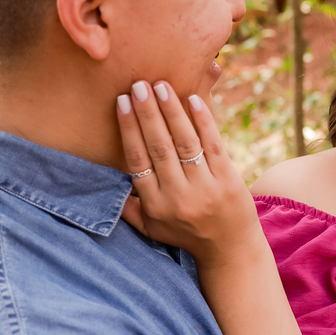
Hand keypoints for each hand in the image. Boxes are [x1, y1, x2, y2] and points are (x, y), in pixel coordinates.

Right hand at [117, 81, 264, 267]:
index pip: (137, 161)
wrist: (230, 249)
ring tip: (161, 85)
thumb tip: (105, 183)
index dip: (129, 130)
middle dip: (147, 113)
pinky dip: (203, 121)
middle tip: (138, 85)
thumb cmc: (185, 233)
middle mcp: (179, 196)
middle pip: (159, 147)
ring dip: (172, 111)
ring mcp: (205, 188)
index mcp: (156, 205)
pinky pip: (213, 145)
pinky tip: (192, 99)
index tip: (122, 102)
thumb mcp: (152, 228)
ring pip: (185, 143)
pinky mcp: (229, 180)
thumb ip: (129, 208)